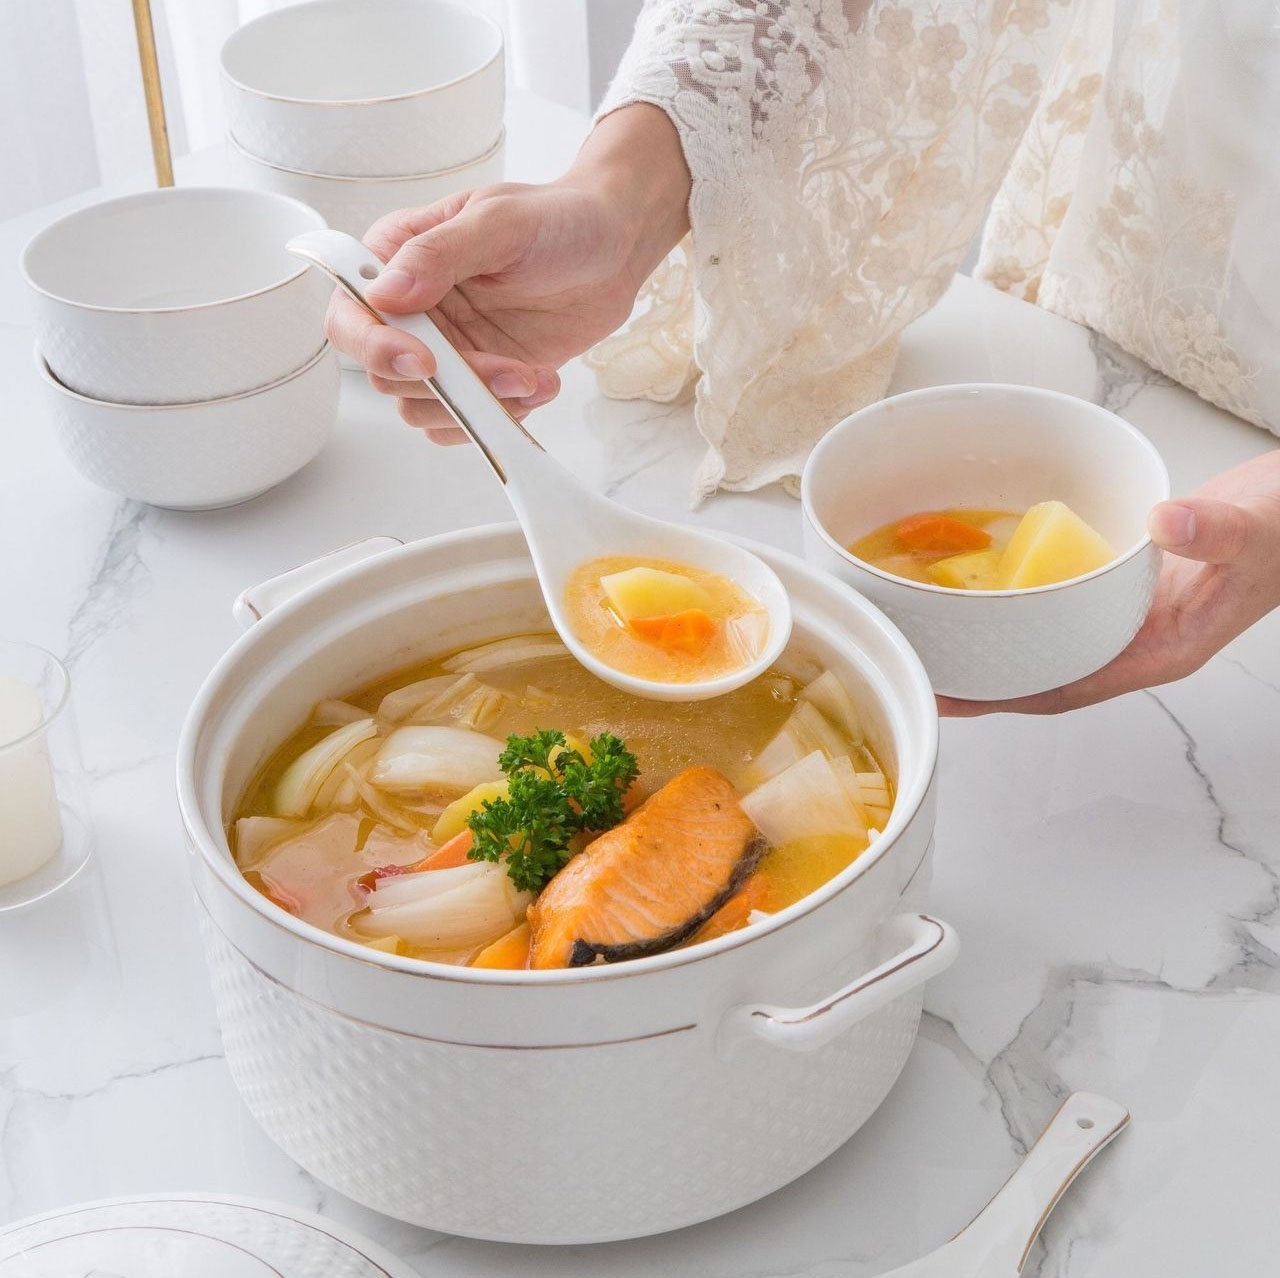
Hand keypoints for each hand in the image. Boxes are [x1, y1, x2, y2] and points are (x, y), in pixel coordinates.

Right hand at [326, 104, 689, 443]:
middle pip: (385, 375)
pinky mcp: (480, 381)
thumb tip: (386, 291)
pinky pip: (466, 423)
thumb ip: (440, 254)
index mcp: (396, 259)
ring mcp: (446, 351)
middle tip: (509, 370)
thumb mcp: (499, 222)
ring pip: (424, 409)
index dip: (375, 347)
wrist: (613, 250)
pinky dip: (502, 417)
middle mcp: (412, 311)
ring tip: (533, 377)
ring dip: (479, 407)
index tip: (424, 361)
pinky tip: (540, 384)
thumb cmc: (556, 220)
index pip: (351, 316)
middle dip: (447, 385)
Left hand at [939, 449, 1279, 715]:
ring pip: (1047, 641)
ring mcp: (1129, 615)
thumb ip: (1216, 532)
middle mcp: (1137, 640)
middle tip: (919, 665)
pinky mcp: (1122, 583)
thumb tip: (1164, 524)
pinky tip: (984, 585)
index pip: (1066, 688)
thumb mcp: (1260, 529)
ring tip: (934, 634)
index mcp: (1162, 650)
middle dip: (982, 678)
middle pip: (1043, 673)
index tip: (952, 696)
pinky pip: (1060, 601)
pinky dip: (1021, 599)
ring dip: (995, 642)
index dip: (1005, 697)